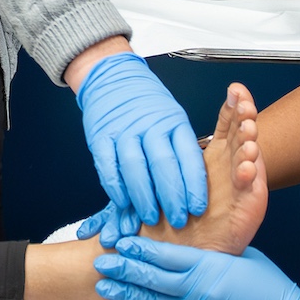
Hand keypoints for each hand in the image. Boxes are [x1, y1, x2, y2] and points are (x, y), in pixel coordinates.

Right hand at [75, 52, 206, 230]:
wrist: (113, 79)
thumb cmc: (147, 107)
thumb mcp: (173, 119)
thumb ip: (181, 150)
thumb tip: (192, 190)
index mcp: (174, 122)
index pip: (188, 155)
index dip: (193, 184)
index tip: (198, 207)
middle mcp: (150, 125)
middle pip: (163, 164)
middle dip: (172, 196)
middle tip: (178, 220)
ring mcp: (124, 130)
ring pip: (135, 166)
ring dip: (143, 196)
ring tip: (150, 217)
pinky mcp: (101, 136)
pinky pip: (108, 165)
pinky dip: (115, 187)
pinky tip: (123, 203)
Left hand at [93, 237, 299, 299]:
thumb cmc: (272, 289)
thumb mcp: (244, 260)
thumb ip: (215, 255)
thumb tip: (195, 249)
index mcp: (211, 266)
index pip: (167, 254)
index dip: (141, 248)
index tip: (121, 241)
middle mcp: (201, 290)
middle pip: (153, 277)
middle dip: (124, 269)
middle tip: (100, 262)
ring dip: (128, 295)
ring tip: (104, 289)